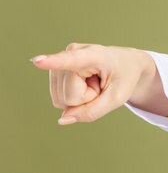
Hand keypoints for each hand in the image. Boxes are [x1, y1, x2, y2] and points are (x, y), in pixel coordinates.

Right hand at [31, 43, 151, 124]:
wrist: (125, 63)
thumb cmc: (124, 78)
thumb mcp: (117, 98)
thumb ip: (93, 111)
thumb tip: (62, 119)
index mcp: (94, 55)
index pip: (70, 60)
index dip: (53, 62)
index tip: (37, 61)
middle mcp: (72, 53)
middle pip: (69, 97)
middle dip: (87, 99)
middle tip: (101, 85)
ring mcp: (61, 61)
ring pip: (61, 99)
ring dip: (81, 98)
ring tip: (95, 82)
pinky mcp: (55, 70)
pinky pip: (59, 98)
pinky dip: (75, 97)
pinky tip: (86, 83)